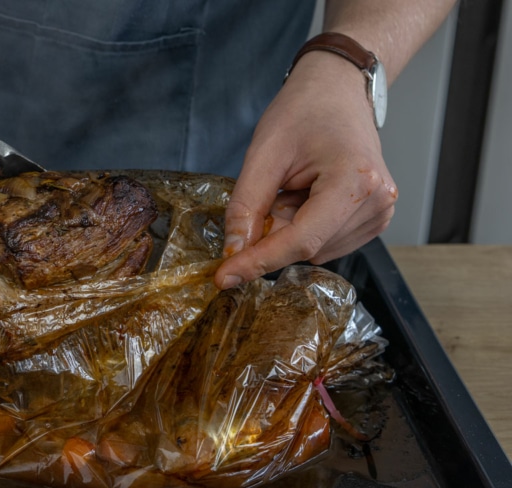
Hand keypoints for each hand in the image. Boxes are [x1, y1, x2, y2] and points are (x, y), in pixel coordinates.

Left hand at [215, 51, 397, 288]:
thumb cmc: (304, 112)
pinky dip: (306, 228)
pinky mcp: (376, 219)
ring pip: (315, 250)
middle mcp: (377, 201)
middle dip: (274, 235)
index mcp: (354, 180)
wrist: (337, 91)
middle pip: (307, 248)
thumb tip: (234, 252)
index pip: (301, 241)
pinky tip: (307, 198)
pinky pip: (326, 244)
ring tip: (295, 187)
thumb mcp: (264, 153)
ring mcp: (382, 212)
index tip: (225, 278)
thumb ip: (246, 207)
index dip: (259, 262)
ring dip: (291, 230)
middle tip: (270, 193)